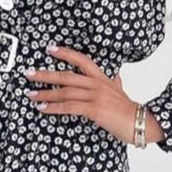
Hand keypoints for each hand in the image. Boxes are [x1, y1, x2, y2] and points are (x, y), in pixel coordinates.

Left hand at [23, 42, 145, 144]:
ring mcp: (95, 96)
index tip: (50, 48)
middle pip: (66, 76)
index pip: (82, 60)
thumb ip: (115, 83)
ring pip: (65, 91)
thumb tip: (116, 76)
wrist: (142, 122)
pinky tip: (43, 108)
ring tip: (31, 95)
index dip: (65, 53)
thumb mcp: (122, 91)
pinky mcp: (94, 109)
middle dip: (45, 74)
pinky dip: (53, 107)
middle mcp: (97, 84)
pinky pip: (69, 107)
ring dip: (45, 93)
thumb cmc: (131, 110)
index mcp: (102, 78)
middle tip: (29, 73)